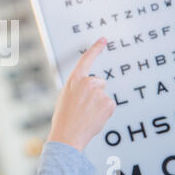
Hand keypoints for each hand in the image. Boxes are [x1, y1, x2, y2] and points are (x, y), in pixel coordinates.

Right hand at [46, 37, 115, 151]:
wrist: (68, 134)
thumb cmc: (64, 117)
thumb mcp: (65, 96)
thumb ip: (78, 87)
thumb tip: (90, 88)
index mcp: (74, 80)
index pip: (86, 59)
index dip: (96, 48)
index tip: (103, 40)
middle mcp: (88, 83)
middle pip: (99, 82)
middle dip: (95, 92)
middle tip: (84, 106)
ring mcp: (99, 93)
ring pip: (104, 95)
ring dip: (99, 104)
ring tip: (87, 114)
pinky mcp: (108, 103)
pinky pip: (110, 105)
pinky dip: (104, 111)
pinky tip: (94, 117)